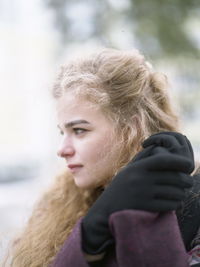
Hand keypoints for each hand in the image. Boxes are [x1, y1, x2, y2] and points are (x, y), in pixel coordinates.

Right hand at [81, 132, 193, 254]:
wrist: (107, 209)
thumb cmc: (121, 187)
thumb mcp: (129, 170)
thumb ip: (144, 159)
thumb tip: (163, 149)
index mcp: (138, 167)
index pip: (164, 160)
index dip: (180, 161)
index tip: (188, 165)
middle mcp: (141, 179)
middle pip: (174, 177)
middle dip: (186, 180)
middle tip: (187, 182)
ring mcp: (144, 194)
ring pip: (176, 192)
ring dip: (181, 193)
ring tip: (178, 193)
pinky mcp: (146, 208)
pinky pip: (170, 205)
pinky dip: (175, 204)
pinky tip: (172, 203)